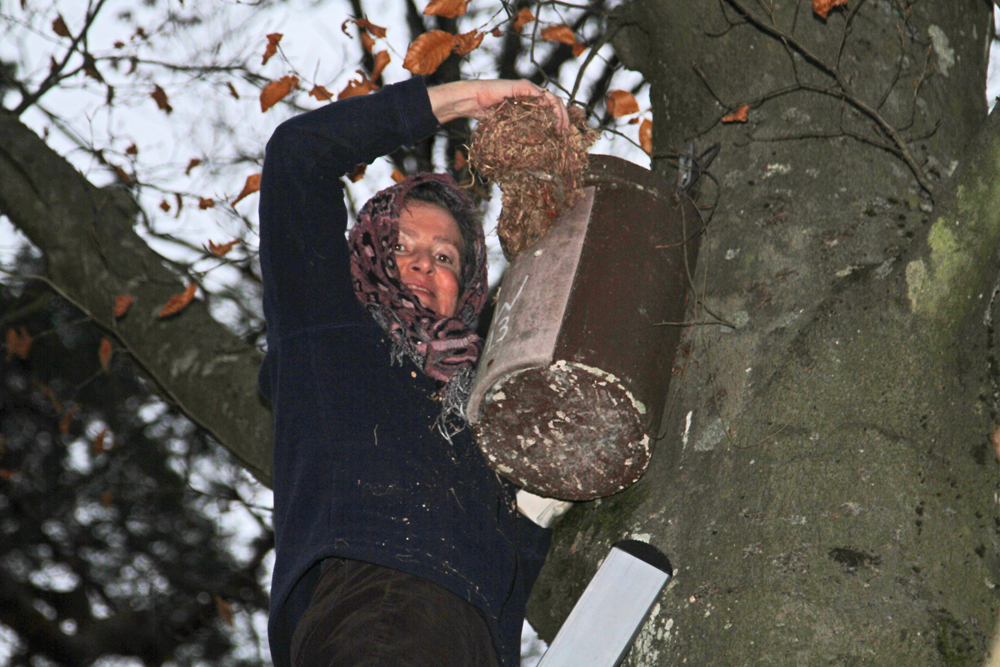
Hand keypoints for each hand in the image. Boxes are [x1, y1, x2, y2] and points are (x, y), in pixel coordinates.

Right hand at [428, 79, 569, 132]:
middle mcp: (531, 94)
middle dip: (563, 118)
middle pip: (555, 103)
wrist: (472, 101)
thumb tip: (530, 150)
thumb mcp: (508, 125)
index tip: (560, 136)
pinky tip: (551, 120)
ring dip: (560, 114)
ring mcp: (528, 89)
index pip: (550, 108)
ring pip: (553, 99)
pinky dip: (550, 108)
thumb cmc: (485, 115)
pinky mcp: (524, 87)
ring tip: (561, 129)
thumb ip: (520, 130)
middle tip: (564, 134)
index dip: (558, 120)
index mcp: (529, 102)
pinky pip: (543, 96)